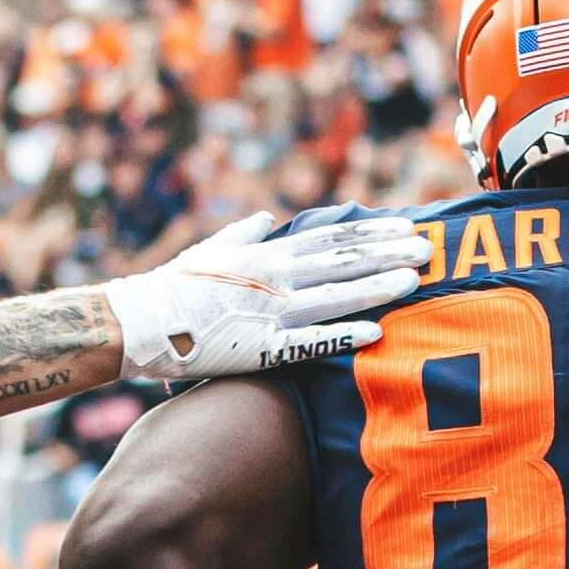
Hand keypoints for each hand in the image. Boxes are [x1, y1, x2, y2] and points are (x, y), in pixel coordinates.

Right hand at [105, 212, 434, 381]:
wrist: (139, 322)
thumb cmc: (173, 286)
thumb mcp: (212, 250)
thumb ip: (245, 234)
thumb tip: (268, 218)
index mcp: (267, 255)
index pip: (331, 238)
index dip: (371, 232)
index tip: (406, 226)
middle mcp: (275, 278)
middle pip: (343, 262)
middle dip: (387, 254)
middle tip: (429, 249)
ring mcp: (270, 313)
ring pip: (335, 296)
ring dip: (377, 288)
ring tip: (415, 282)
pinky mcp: (260, 350)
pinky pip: (309, 343)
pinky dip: (344, 336)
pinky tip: (377, 332)